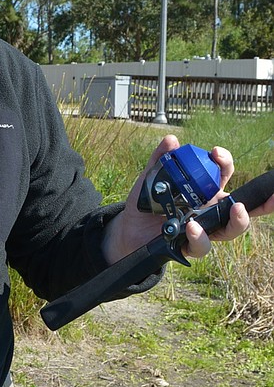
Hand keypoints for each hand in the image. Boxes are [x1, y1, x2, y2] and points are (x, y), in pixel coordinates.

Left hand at [103, 136, 266, 265]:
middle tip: (254, 195)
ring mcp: (203, 228)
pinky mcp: (190, 245)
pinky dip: (200, 237)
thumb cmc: (147, 202)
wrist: (129, 228)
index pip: (223, 174)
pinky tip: (192, 227)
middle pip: (239, 205)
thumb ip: (160, 159)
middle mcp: (209, 209)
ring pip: (231, 229)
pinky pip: (202, 245)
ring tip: (235, 209)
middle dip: (257, 200)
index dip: (224, 162)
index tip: (215, 153)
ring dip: (238, 220)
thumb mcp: (151, 178)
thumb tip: (172, 140)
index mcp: (204, 189)